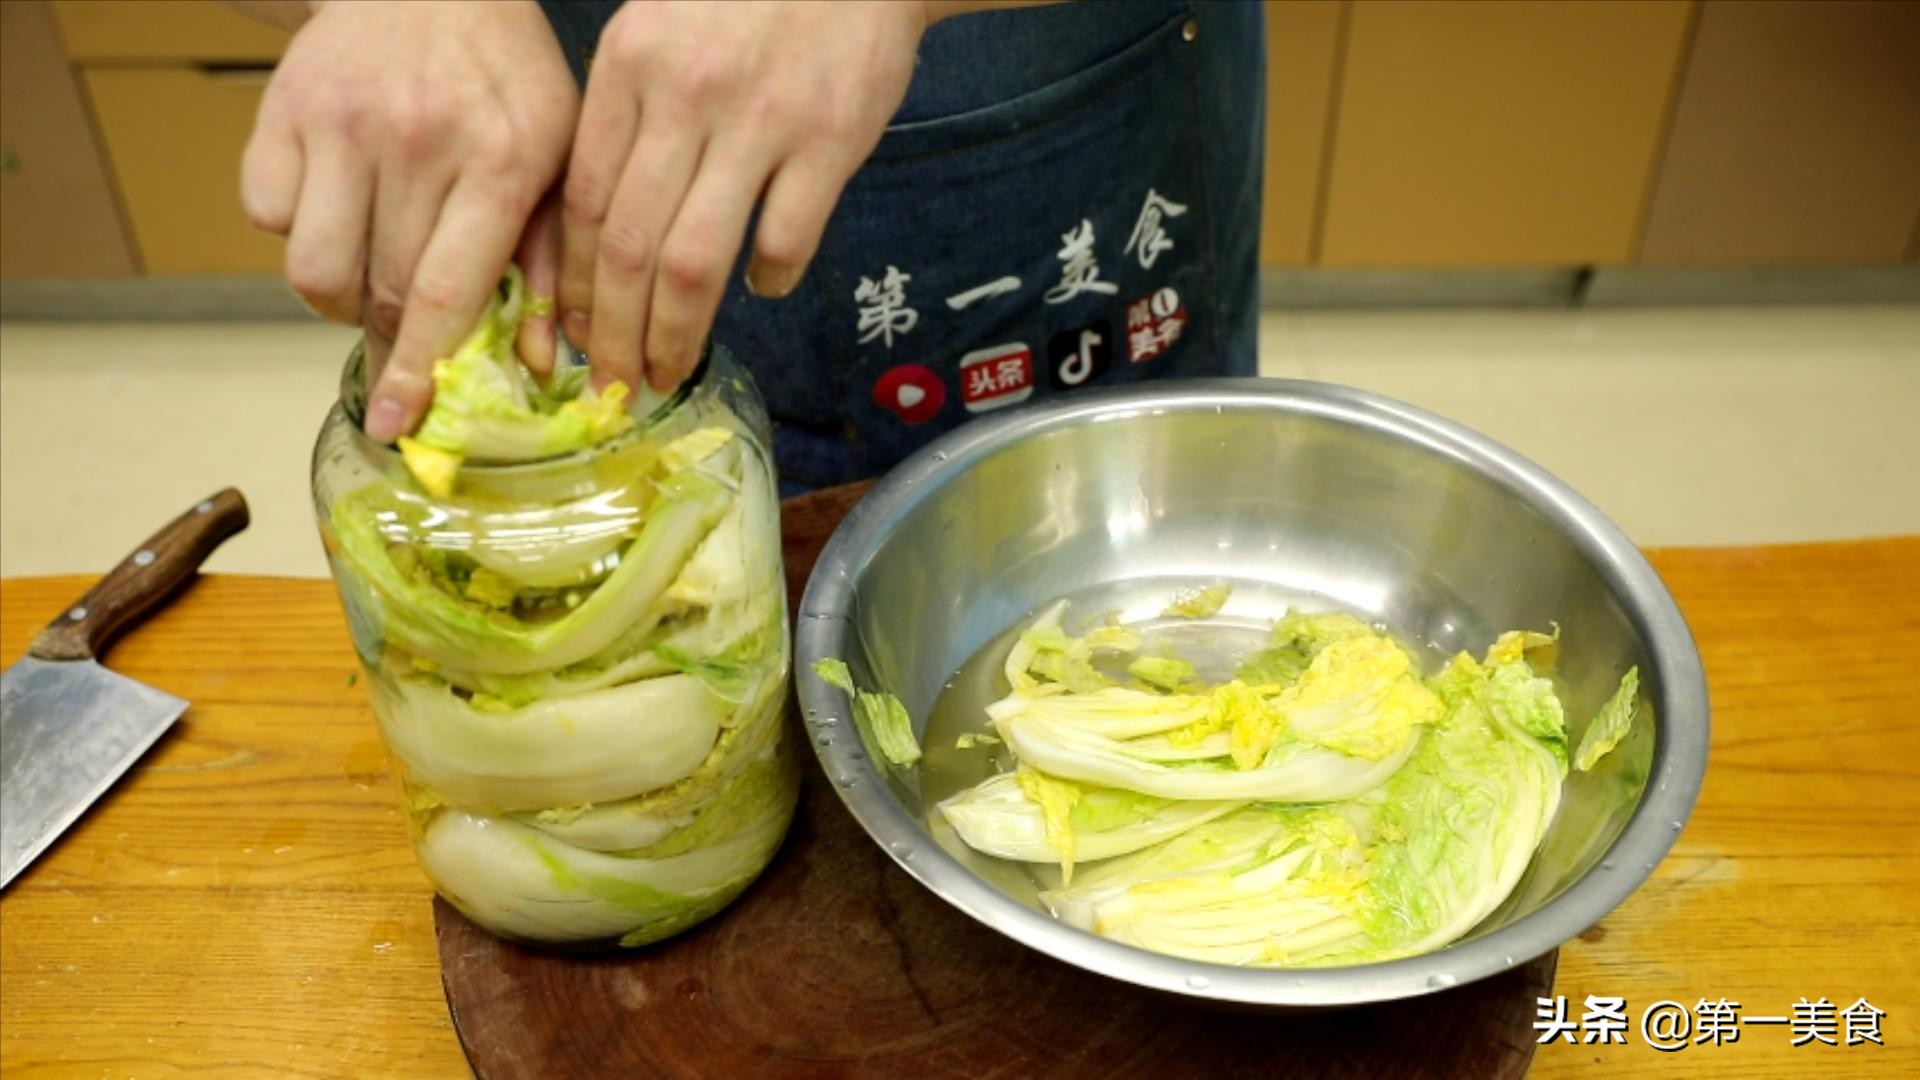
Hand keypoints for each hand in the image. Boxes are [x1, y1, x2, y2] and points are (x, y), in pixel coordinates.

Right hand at [240, 0, 577, 440]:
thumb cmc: (503, 81)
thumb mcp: (557, 157)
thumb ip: (553, 261)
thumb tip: (540, 363)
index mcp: (498, 159)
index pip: (446, 290)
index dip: (418, 368)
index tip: (400, 423)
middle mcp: (414, 140)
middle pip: (381, 290)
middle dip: (392, 332)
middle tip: (407, 326)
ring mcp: (339, 124)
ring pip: (313, 269)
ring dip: (342, 294)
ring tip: (373, 265)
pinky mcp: (280, 112)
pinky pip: (268, 219)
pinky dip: (299, 232)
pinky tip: (341, 203)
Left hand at [559, 1, 928, 393]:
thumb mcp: (659, 28)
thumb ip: (627, 117)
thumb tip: (595, 233)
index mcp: (629, 68)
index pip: (581, 201)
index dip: (574, 284)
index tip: (574, 334)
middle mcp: (685, 97)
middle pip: (628, 246)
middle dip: (615, 331)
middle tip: (617, 381)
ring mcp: (759, 121)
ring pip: (694, 261)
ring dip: (677, 331)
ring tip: (672, 369)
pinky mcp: (830, 139)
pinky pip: (784, 239)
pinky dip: (768, 280)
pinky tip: (762, 289)